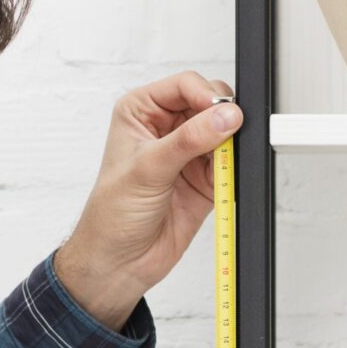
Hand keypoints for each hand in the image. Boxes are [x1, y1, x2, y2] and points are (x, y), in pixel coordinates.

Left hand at [53, 72, 240, 330]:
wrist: (120, 262)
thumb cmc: (112, 215)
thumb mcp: (147, 170)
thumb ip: (189, 140)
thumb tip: (224, 118)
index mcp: (141, 111)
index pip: (184, 85)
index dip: (206, 96)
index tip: (220, 115)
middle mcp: (166, 128)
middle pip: (210, 105)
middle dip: (223, 119)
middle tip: (226, 137)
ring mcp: (187, 154)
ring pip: (225, 133)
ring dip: (230, 146)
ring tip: (222, 164)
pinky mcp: (205, 179)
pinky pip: (232, 164)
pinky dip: (235, 170)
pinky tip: (224, 180)